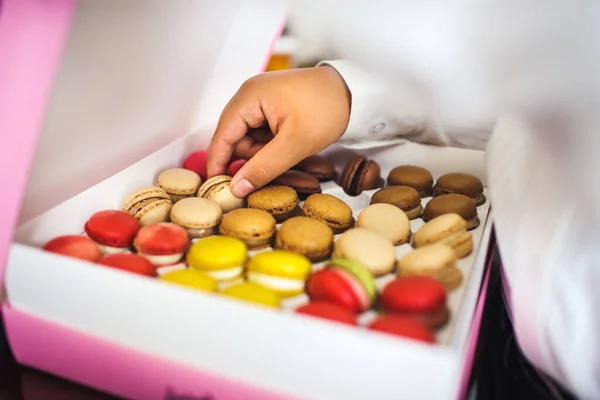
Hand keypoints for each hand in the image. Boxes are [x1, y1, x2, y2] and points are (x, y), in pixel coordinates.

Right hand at [207, 66, 350, 196]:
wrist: (355, 91)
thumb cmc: (326, 109)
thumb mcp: (295, 144)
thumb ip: (263, 168)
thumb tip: (237, 188)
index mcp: (249, 97)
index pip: (222, 135)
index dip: (218, 163)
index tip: (217, 188)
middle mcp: (250, 96)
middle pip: (237, 140)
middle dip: (254, 158)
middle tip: (279, 165)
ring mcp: (262, 101)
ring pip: (252, 140)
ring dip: (267, 154)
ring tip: (293, 153)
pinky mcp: (273, 108)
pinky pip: (264, 135)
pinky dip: (274, 147)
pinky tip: (292, 148)